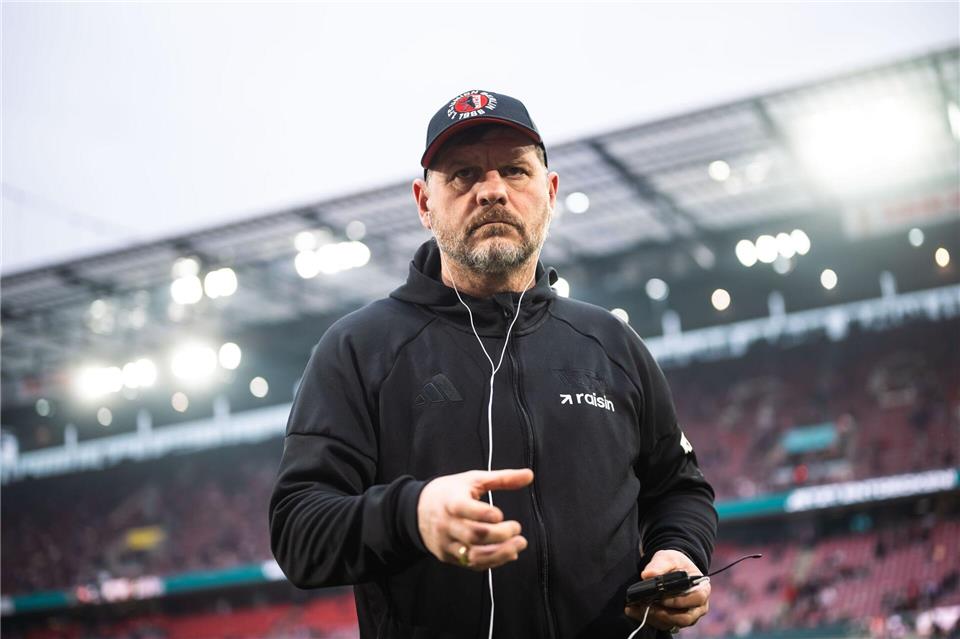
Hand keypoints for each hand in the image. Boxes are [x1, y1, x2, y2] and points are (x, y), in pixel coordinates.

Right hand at [417, 468, 532, 570]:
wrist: (417, 510)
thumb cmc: (450, 492)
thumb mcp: (472, 480)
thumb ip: (502, 478)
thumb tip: (530, 475)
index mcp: (451, 502)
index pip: (465, 510)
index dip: (485, 514)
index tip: (501, 514)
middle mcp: (447, 524)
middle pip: (474, 535)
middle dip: (500, 535)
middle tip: (517, 529)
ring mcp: (447, 543)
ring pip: (474, 556)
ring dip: (500, 553)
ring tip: (519, 545)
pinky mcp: (449, 557)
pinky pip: (472, 564)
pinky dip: (492, 561)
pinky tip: (508, 554)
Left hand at [625, 549, 710, 630]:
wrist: (672, 569)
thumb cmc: (675, 563)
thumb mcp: (669, 558)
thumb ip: (660, 564)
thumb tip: (647, 575)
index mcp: (701, 589)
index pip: (697, 599)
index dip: (680, 601)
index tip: (663, 598)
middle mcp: (697, 607)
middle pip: (685, 618)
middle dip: (664, 613)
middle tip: (646, 605)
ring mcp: (686, 616)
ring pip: (672, 624)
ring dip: (653, 617)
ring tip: (636, 607)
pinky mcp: (673, 621)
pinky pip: (662, 624)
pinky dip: (647, 618)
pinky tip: (634, 610)